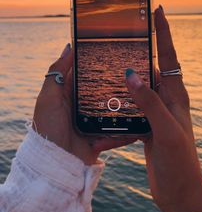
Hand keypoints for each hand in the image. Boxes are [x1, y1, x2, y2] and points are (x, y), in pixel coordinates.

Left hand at [33, 44, 136, 164]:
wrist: (54, 165)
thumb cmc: (48, 128)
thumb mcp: (49, 97)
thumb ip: (58, 71)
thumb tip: (69, 47)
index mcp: (70, 93)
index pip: (86, 72)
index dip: (98, 61)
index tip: (115, 49)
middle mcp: (83, 105)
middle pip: (105, 89)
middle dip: (118, 82)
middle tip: (136, 71)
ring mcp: (94, 121)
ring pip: (115, 107)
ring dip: (127, 104)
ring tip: (143, 94)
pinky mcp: (103, 136)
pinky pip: (119, 130)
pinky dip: (127, 128)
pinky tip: (141, 120)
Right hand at [126, 6, 201, 211]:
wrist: (180, 192)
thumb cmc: (180, 162)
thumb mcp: (166, 130)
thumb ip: (149, 102)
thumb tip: (131, 75)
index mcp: (176, 95)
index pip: (170, 55)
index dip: (163, 32)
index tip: (157, 10)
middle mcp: (167, 99)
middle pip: (153, 66)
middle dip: (140, 49)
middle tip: (125, 32)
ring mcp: (156, 111)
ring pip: (140, 86)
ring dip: (127, 77)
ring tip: (110, 63)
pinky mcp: (147, 124)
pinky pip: (132, 106)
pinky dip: (120, 101)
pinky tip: (107, 100)